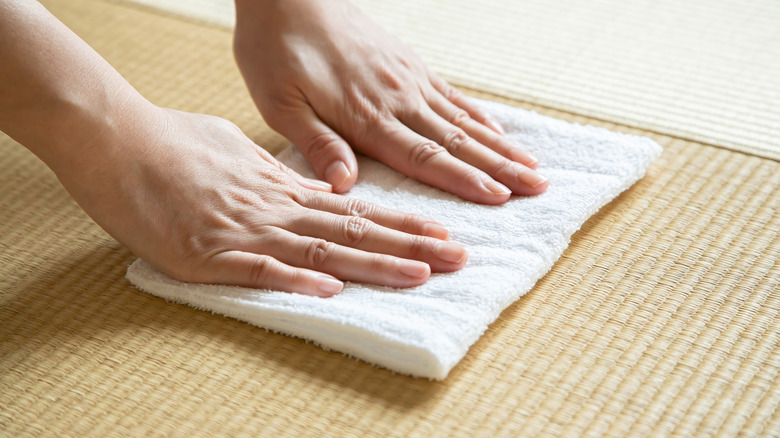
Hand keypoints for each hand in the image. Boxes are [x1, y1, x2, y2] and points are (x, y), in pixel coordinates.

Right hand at [58, 107, 466, 296]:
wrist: (118, 141)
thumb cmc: (174, 143)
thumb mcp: (238, 151)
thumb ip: (278, 174)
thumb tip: (313, 186)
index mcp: (282, 189)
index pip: (355, 210)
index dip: (401, 224)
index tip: (442, 234)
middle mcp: (275, 211)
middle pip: (353, 232)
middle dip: (409, 246)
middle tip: (458, 257)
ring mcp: (244, 233)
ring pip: (320, 251)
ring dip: (372, 265)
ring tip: (420, 274)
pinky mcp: (207, 255)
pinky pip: (257, 271)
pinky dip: (293, 282)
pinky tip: (329, 294)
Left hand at [233, 0, 548, 204]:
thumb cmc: (277, 50)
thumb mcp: (280, 102)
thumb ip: (317, 143)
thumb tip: (346, 185)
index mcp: (366, 116)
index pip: (424, 156)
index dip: (463, 180)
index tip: (500, 198)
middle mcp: (398, 99)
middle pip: (457, 141)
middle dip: (499, 168)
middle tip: (539, 188)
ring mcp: (409, 80)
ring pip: (463, 120)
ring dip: (500, 146)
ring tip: (533, 166)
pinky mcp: (409, 65)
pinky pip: (452, 95)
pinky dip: (479, 116)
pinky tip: (498, 131)